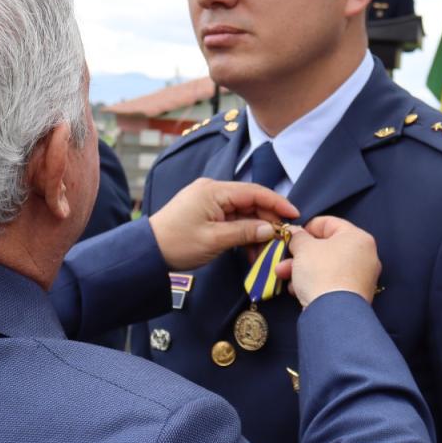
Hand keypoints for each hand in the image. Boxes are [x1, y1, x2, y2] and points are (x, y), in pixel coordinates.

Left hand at [149, 178, 299, 269]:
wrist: (148, 251)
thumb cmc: (177, 243)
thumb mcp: (215, 240)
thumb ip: (245, 232)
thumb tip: (270, 228)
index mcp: (214, 191)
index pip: (254, 192)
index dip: (277, 202)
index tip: (294, 214)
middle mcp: (212, 190)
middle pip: (250, 202)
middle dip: (267, 220)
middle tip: (281, 240)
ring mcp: (208, 201)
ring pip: (242, 212)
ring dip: (255, 230)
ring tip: (264, 252)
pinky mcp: (205, 212)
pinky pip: (231, 219)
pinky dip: (242, 233)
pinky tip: (249, 250)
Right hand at [278, 216, 379, 306]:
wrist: (333, 313)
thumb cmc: (321, 272)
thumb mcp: (303, 248)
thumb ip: (297, 236)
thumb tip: (294, 233)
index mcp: (357, 237)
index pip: (328, 223)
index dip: (306, 227)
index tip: (291, 236)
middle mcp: (365, 255)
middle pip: (326, 247)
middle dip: (300, 254)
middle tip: (283, 258)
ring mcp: (362, 277)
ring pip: (326, 266)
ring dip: (302, 269)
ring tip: (284, 276)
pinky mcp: (355, 295)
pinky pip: (331, 282)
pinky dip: (314, 283)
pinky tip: (297, 290)